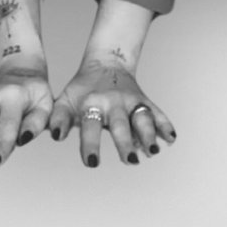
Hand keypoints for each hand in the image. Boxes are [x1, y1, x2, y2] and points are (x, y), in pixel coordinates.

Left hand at [49, 59, 177, 166]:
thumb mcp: (65, 100)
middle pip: (121, 124)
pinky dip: (165, 125)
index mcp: (92, 104)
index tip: (92, 163)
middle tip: (130, 160)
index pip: (90, 126)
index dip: (90, 144)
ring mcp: (131, 101)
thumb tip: (56, 136)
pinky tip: (171, 139)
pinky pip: (157, 112)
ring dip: (149, 134)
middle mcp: (114, 102)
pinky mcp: (144, 101)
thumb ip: (58, 119)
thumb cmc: (82, 89)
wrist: (106, 63)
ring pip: (142, 118)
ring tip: (153, 152)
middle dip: (126, 142)